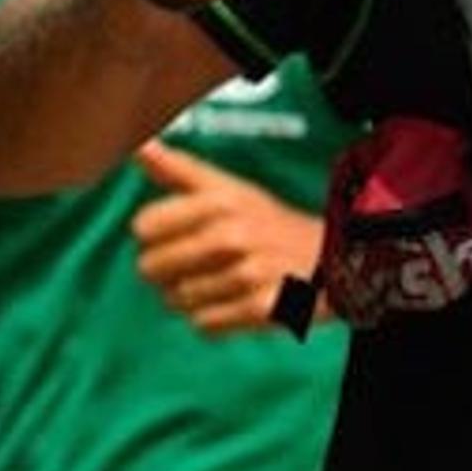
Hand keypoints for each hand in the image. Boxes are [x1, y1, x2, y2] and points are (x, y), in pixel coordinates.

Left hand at [133, 139, 325, 335]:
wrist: (331, 260)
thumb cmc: (267, 223)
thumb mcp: (228, 189)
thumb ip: (178, 169)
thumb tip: (140, 146)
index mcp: (221, 199)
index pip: (144, 226)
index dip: (155, 235)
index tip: (177, 234)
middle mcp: (234, 234)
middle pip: (152, 267)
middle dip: (166, 271)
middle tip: (197, 265)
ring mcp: (248, 273)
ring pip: (176, 299)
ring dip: (189, 298)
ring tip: (220, 284)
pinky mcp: (261, 309)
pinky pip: (204, 324)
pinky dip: (212, 320)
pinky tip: (234, 304)